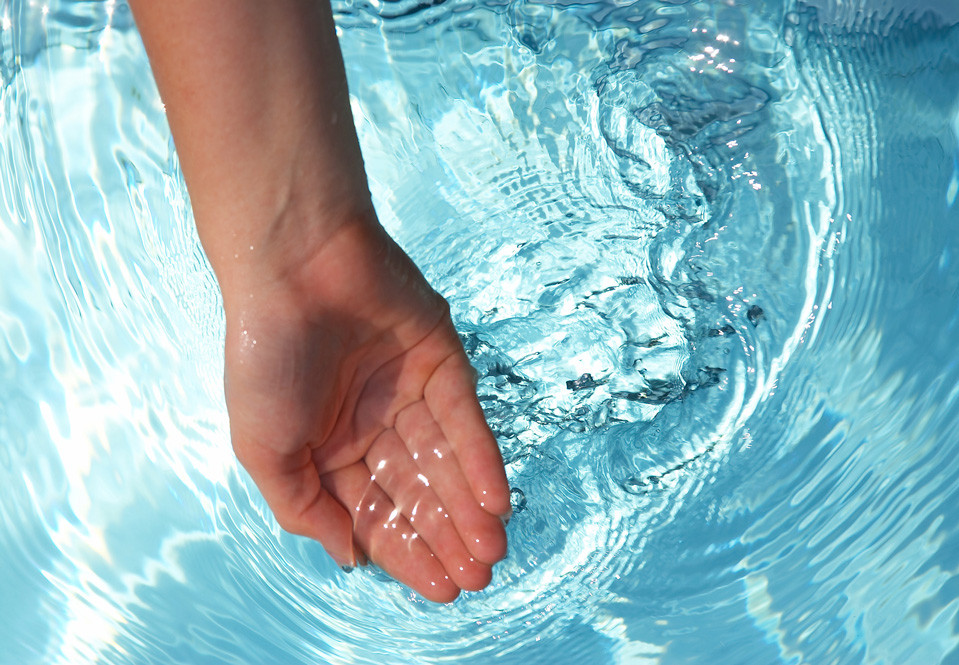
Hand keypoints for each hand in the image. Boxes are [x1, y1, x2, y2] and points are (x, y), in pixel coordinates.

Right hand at [221, 216, 510, 602]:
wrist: (292, 267)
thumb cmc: (265, 356)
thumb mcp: (264, 449)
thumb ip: (303, 508)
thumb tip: (350, 556)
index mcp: (329, 448)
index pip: (377, 512)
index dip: (408, 552)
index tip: (442, 589)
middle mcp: (373, 425)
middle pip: (419, 493)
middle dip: (447, 536)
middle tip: (479, 577)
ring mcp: (409, 392)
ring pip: (448, 462)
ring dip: (470, 506)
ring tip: (493, 550)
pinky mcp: (441, 360)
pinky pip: (466, 419)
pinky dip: (482, 459)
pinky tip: (496, 499)